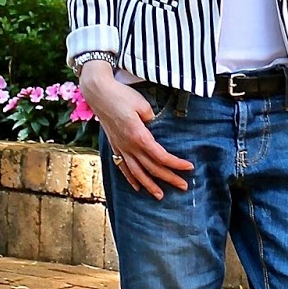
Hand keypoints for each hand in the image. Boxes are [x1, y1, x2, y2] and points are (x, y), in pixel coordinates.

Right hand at [79, 64, 193, 199]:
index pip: (161, 156)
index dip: (176, 164)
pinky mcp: (114, 146)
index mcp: (139, 136)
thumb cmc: (121, 95)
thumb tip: (155, 128)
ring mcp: (120, 148)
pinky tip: (137, 186)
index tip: (189, 168)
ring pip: (136, 173)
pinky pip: (122, 167)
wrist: (98, 93)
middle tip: (183, 186)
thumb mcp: (143, 105)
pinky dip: (130, 178)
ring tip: (160, 196)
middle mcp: (129, 146)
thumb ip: (152, 120)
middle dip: (169, 178)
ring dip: (149, 185)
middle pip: (152, 168)